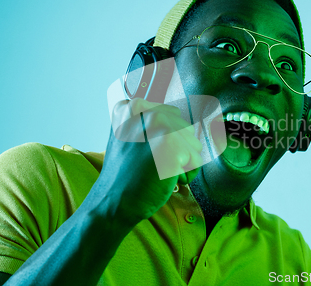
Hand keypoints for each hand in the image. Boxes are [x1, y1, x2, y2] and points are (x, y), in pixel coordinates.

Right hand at [98, 98, 202, 223]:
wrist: (113, 203)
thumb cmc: (126, 175)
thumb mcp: (129, 137)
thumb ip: (149, 123)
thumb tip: (180, 117)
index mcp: (134, 107)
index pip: (174, 115)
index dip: (167, 139)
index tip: (146, 151)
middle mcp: (148, 111)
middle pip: (187, 130)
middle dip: (177, 151)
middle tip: (150, 164)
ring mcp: (160, 128)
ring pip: (194, 145)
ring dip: (181, 164)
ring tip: (156, 171)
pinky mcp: (172, 146)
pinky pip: (196, 162)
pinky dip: (184, 176)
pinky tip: (162, 179)